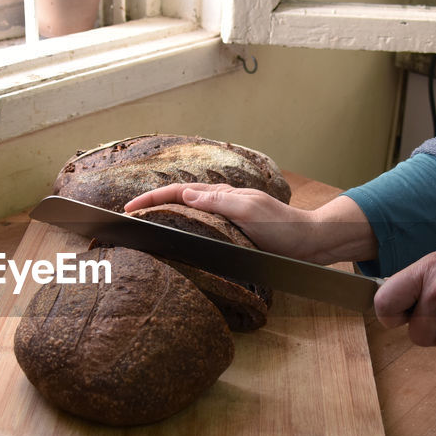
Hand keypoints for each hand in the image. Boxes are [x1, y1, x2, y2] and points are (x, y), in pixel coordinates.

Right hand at [123, 183, 375, 263]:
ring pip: (185, 214)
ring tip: (141, 228)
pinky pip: (198, 228)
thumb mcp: (251, 210)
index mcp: (222, 196)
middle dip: (150, 206)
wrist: (310, 242)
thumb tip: (185, 193)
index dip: (151, 199)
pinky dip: (180, 230)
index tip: (128, 210)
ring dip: (162, 217)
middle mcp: (220, 204)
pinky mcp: (231, 234)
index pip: (177, 192)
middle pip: (177, 200)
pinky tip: (174, 241)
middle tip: (126, 219)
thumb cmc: (283, 227)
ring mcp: (225, 219)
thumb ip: (219, 201)